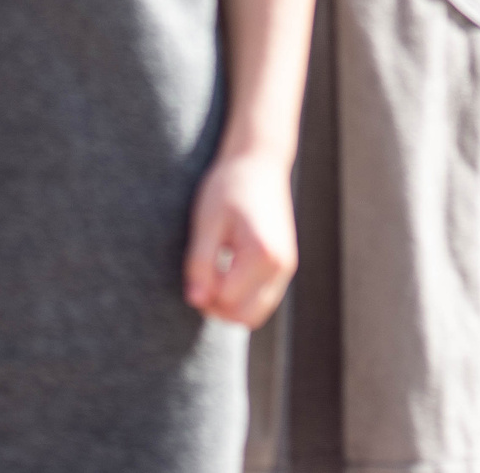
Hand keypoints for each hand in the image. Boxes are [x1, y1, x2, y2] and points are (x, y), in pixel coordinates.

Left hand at [182, 147, 297, 326]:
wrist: (259, 161)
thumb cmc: (229, 186)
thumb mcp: (207, 221)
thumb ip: (200, 264)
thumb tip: (195, 301)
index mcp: (261, 253)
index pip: (226, 300)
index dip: (203, 294)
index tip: (192, 274)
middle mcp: (281, 265)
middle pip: (246, 317)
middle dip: (217, 309)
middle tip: (199, 283)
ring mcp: (287, 266)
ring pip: (256, 314)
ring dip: (231, 306)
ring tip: (212, 278)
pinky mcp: (285, 265)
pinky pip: (264, 300)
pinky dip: (243, 298)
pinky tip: (226, 274)